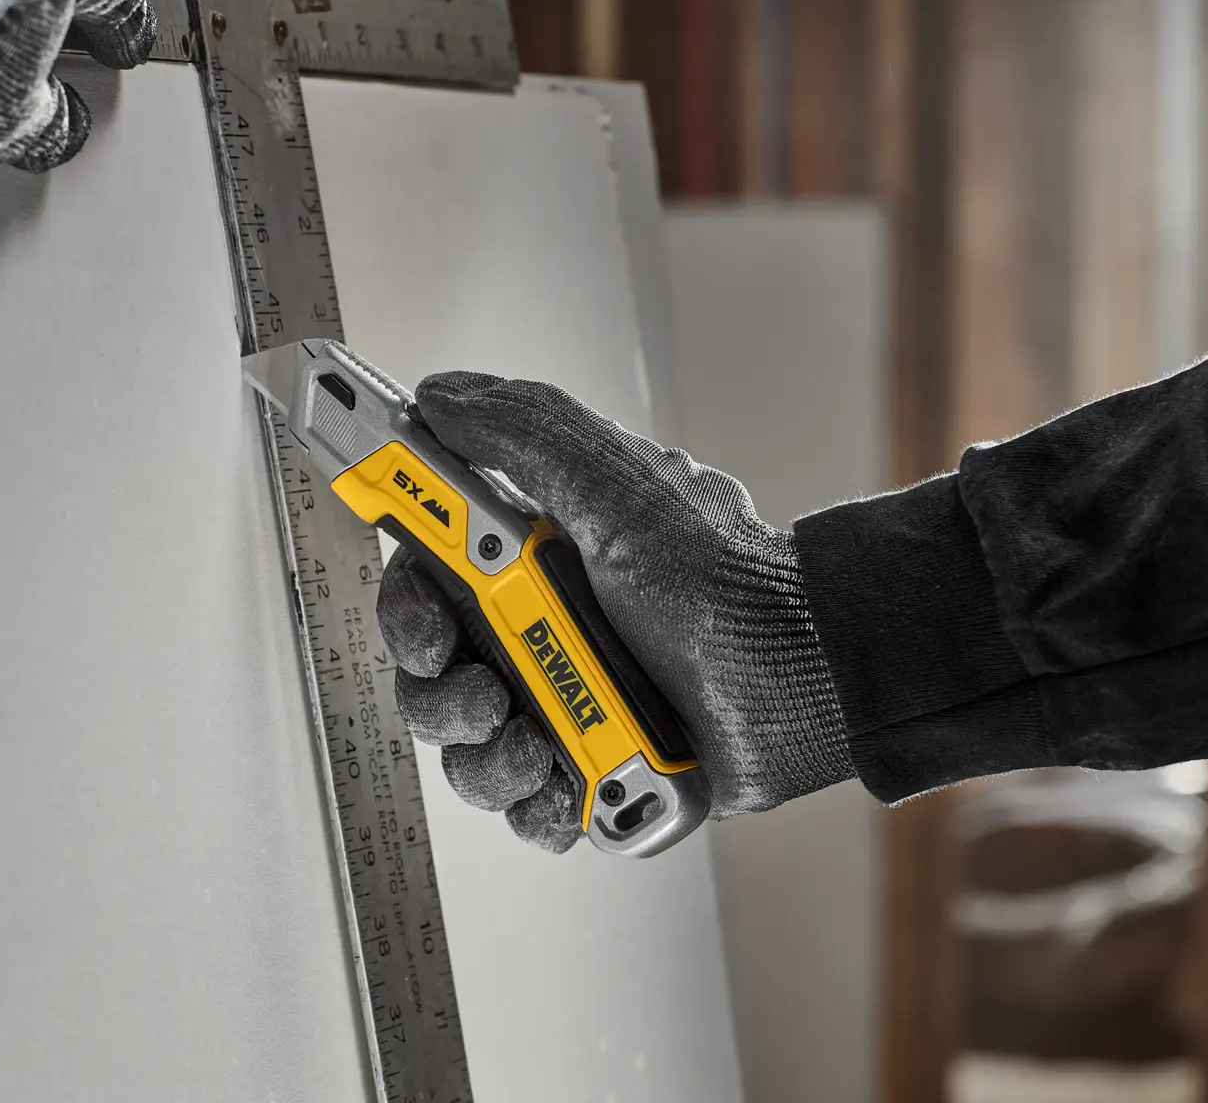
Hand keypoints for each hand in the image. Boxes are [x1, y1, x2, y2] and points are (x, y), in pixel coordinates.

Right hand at [377, 373, 852, 852]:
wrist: (801, 667)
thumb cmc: (722, 575)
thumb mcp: (617, 485)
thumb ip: (523, 434)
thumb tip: (441, 398)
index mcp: (531, 564)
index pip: (426, 585)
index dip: (406, 608)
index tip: (425, 625)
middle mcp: (539, 637)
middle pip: (432, 677)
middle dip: (438, 694)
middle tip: (483, 691)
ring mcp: (565, 707)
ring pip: (468, 751)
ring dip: (485, 757)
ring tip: (536, 745)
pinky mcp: (594, 774)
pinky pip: (528, 809)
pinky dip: (536, 806)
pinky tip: (567, 785)